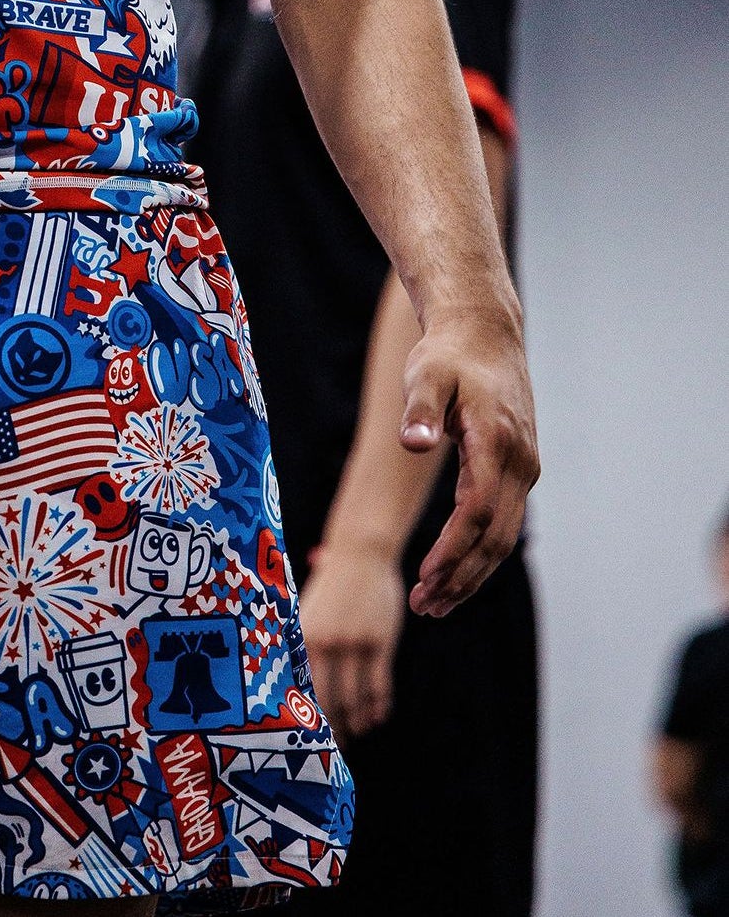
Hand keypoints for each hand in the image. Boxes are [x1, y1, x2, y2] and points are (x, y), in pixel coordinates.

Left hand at [299, 540, 405, 743]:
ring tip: (356, 731)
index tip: (306, 739)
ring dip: (356, 720)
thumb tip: (296, 684)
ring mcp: (354, 642)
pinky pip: (379, 683)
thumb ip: (302, 643)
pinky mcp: (379, 641)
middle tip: (334, 747)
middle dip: (332, 727)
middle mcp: (326, 642)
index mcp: (303, 636)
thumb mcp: (307, 610)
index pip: (302, 688)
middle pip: (329, 699)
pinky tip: (376, 717)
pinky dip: (378, 705)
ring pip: (355, 696)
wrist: (360, 553)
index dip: (305, 717)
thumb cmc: (331, 586)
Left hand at [401, 304, 538, 616]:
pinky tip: (456, 568)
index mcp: (495, 441)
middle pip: (496, 536)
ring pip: (504, 535)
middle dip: (461, 576)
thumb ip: (420, 410)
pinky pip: (504, 520)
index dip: (453, 551)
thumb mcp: (426, 373)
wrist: (484, 331)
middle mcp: (518, 461)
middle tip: (425, 606)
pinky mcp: (519, 467)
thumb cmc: (448, 353)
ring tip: (436, 602)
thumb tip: (414, 443)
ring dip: (472, 572)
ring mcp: (523, 466)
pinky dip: (481, 550)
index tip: (426, 579)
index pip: (477, 513)